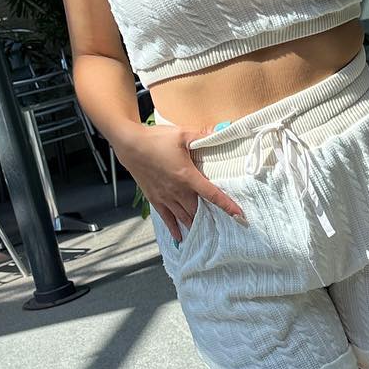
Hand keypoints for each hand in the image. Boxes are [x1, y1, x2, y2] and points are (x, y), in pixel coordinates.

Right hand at [120, 121, 245, 241]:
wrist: (129, 145)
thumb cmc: (156, 139)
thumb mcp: (182, 134)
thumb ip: (202, 136)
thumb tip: (219, 131)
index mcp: (187, 176)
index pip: (212, 194)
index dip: (227, 205)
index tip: (239, 215)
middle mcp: (177, 191)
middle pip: (198, 210)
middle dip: (210, 218)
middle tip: (223, 225)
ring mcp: (165, 197)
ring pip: (184, 216)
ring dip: (195, 224)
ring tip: (205, 233)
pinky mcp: (154, 198)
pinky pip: (166, 218)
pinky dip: (174, 228)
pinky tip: (180, 237)